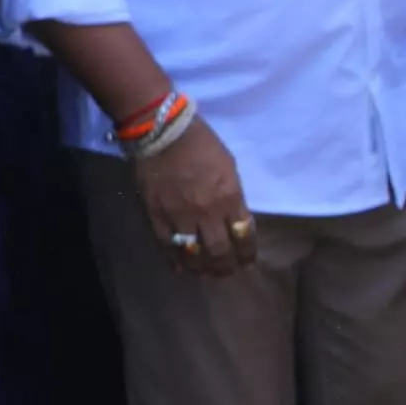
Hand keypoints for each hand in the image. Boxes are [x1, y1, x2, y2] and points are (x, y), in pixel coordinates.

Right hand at [133, 112, 253, 275]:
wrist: (163, 130)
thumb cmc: (201, 143)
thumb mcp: (228, 166)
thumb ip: (233, 195)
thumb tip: (234, 218)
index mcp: (230, 196)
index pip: (244, 234)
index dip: (247, 253)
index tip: (248, 261)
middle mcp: (208, 211)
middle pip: (220, 251)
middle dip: (227, 267)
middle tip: (228, 273)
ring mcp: (180, 216)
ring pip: (195, 255)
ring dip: (203, 269)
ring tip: (207, 274)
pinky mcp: (157, 216)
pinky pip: (168, 247)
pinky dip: (176, 261)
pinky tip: (182, 268)